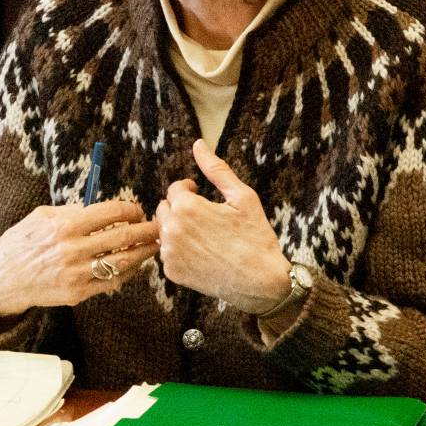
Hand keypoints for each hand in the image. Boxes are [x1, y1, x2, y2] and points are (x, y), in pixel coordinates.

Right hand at [0, 200, 158, 317]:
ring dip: (143, 252)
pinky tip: (134, 265)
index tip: (137, 210)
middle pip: (123, 237)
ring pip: (123, 261)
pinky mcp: (78, 293)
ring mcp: (77, 274)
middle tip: (157, 227)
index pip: (110, 213)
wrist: (4, 279)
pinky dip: (127, 273)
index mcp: (64, 226)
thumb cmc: (21, 243)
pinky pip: (112, 282)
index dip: (130, 209)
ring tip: (153, 246)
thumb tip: (100, 209)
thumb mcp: (40, 217)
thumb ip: (71, 211)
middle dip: (146, 230)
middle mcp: (73, 250)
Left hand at [154, 140, 291, 311]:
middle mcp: (171, 229)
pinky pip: (167, 253)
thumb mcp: (242, 197)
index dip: (190, 190)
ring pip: (164, 231)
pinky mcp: (171, 272)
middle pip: (164, 209)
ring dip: (177, 229)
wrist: (261, 281)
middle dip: (180, 208)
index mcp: (186, 207)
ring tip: (203, 235)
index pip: (175, 189)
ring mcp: (169, 253)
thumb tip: (198, 144)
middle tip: (204, 217)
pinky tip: (201, 254)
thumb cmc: (255, 237)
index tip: (201, 195)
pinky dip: (179, 251)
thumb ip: (216, 169)